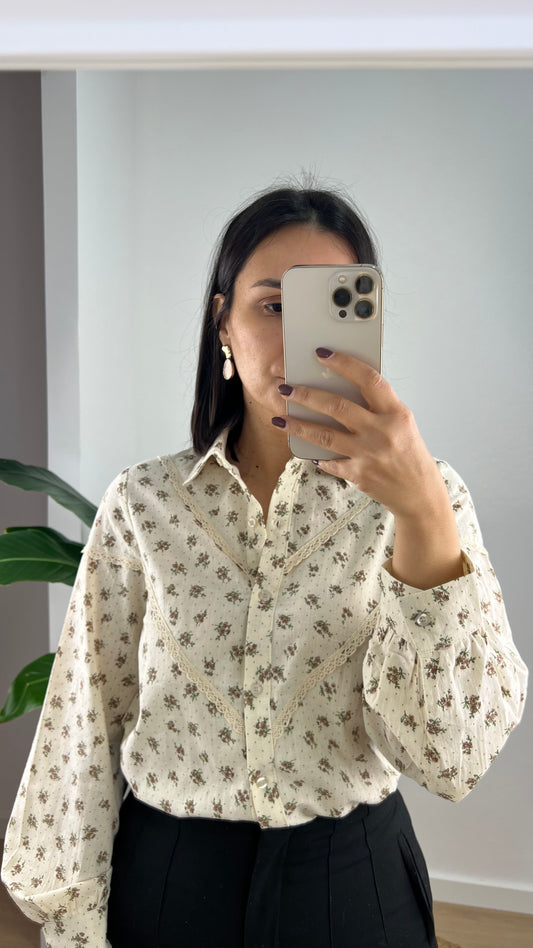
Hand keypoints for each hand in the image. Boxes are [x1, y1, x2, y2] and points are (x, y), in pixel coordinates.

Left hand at [274, 348, 447, 519]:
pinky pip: (330, 462)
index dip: (344, 364)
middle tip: (286, 389)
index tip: (322, 353)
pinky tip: (308, 450)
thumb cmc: (410, 453)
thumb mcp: (402, 423)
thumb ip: (378, 407)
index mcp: (396, 413)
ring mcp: (369, 454)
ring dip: (299, 425)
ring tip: (280, 418)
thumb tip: (344, 388)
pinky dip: (318, 456)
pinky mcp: (359, 474)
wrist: (419, 492)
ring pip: (325, 435)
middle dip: (306, 395)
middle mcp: (382, 431)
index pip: (368, 380)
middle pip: (337, 407)